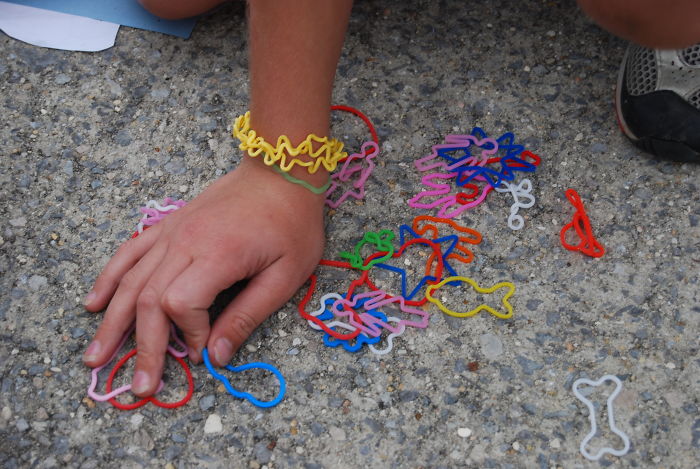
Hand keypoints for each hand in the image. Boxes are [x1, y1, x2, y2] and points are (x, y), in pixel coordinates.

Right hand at [82, 157, 324, 395]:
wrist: (280, 172)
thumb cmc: (291, 223)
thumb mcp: (286, 274)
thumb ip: (248, 315)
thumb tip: (217, 356)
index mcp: (218, 254)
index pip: (180, 304)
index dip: (188, 333)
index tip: (205, 348)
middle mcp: (185, 242)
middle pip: (148, 299)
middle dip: (142, 347)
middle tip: (139, 387)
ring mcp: (172, 231)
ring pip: (131, 280)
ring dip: (112, 322)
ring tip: (96, 356)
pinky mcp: (169, 225)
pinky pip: (129, 252)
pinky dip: (109, 279)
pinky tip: (95, 303)